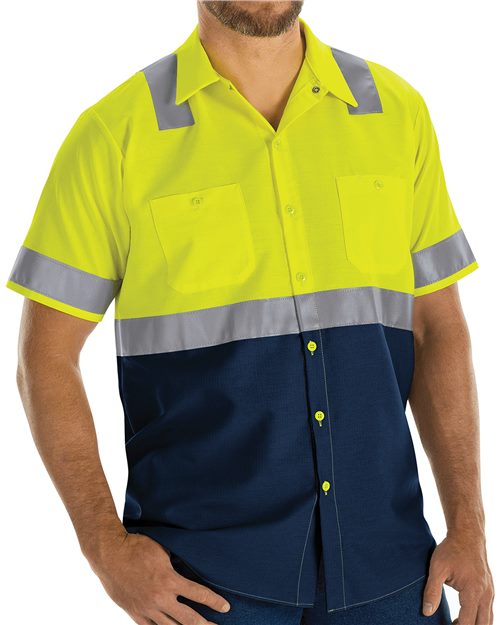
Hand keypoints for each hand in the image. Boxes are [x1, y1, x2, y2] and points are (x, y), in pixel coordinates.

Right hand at [87, 529, 230, 624]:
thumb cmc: (137, 547)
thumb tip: (189, 563)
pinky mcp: (135, 614)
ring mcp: (147, 609)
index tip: (226, 607)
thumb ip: (176, 561)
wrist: (110, 554)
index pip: (199, 594)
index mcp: (169, 580)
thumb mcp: (163, 550)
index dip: (214, 602)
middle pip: (189, 619)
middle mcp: (160, 599)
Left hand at [422, 532, 493, 624]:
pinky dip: (478, 618)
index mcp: (473, 591)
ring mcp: (490, 593)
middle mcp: (486, 595)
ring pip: (487, 621)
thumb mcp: (437, 568)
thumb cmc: (451, 550)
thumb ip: (432, 591)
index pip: (468, 623)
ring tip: (455, 623)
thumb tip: (427, 613)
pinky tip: (463, 616)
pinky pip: (488, 611)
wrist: (467, 535)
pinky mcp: (489, 590)